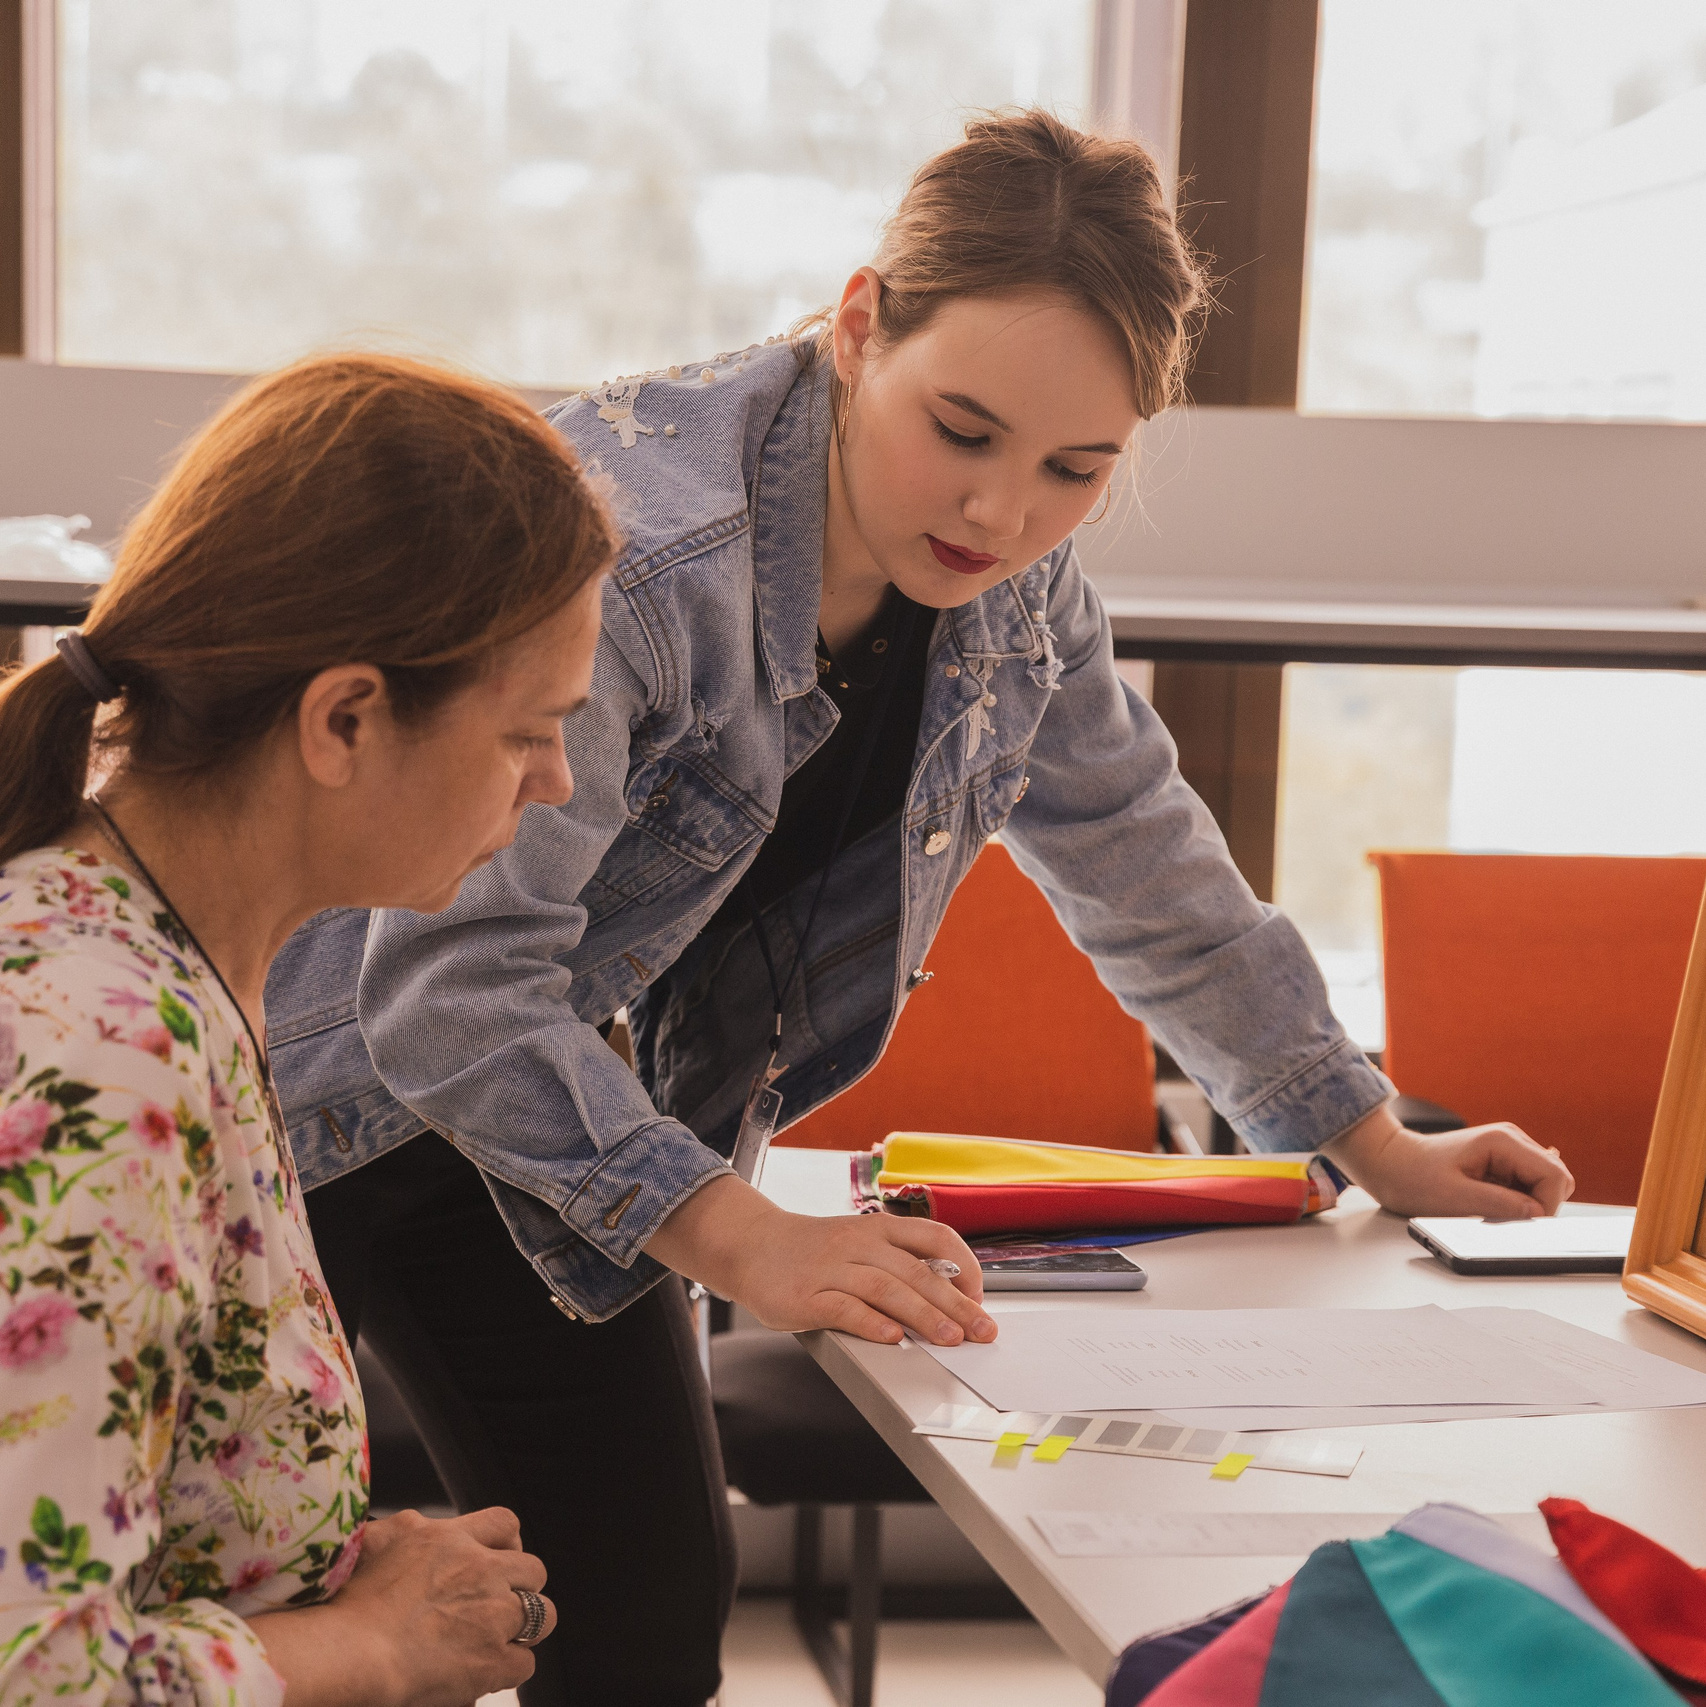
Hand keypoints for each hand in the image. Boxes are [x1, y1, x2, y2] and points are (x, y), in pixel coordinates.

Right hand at [250, 1507, 554, 1706]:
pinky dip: (507, 1670)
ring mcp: (493, 1614)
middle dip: (521, 1589)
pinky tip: (484, 1675)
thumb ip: (402, 1531)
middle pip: (533, 1569)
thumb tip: (413, 1526)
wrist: (349, 1652)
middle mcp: (480, 1570)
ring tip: (498, 1641)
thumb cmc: (344, 1603)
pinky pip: (525, 1663)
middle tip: (498, 1608)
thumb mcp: (375, 1544)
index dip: (508, 1545)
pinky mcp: (494, 1659)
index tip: (498, 1561)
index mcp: (449, 1538)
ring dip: (522, 1628)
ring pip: (542, 1614)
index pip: (505, 1524)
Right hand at [647, 1174, 997, 1345]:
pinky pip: (843, 1308)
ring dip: (923, 1314)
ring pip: (886, 1287)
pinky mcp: (806, 1296)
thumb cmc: (812, 1251)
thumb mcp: (858, 1242)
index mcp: (878, 1228)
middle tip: (982, 1329)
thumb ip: (897, 1262)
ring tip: (949, 1339)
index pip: (934, 1237)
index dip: (964, 1266)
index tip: (979, 1296)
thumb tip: (948, 1295)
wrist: (750, 1245)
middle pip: (917, 1270)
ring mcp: (831, 1268)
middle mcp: (858, 1243)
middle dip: (955, 1303)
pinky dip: (870, 1322)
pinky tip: (890, 1337)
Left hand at [1323, 1102, 1574, 1218]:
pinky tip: (1492, 1204)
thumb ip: (1500, 1205)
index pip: (1554, 1176)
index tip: (1519, 1224)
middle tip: (1503, 1217)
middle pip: (1556, 1178)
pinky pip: (1528, 1186)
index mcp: (1504, 1140)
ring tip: (1490, 1207)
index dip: (1545, 1207)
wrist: (1390, 1165)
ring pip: (1545, 1184)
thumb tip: (1538, 1214)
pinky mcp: (1504, 1161)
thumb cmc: (1414, 1177)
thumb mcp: (1455, 1198)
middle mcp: (1512, 1139)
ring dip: (1527, 1204)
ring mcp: (1509, 1149)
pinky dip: (1518, 1201)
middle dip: (1540, 1205)